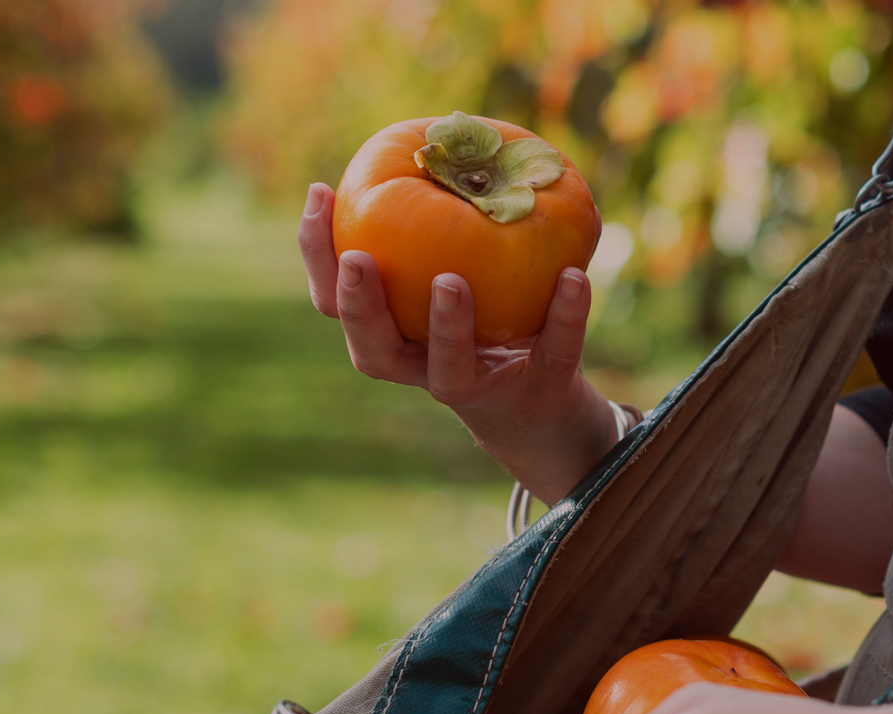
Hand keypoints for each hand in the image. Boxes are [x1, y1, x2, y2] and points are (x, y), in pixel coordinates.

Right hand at [300, 182, 621, 502]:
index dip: (317, 253)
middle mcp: (419, 366)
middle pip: (371, 350)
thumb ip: (436, 222)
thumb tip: (443, 134)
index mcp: (388, 333)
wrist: (539, 401)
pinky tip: (575, 277)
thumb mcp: (449, 266)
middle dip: (359, 306)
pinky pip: (551, 352)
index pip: (333, 300)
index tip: (320, 192)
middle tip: (359, 259)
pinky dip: (565, 316)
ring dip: (445, 327)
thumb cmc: (479, 319)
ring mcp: (478, 386)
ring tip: (451, 281)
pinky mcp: (538, 390)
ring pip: (447, 371)